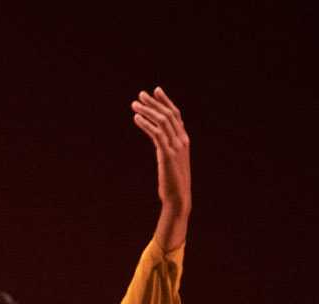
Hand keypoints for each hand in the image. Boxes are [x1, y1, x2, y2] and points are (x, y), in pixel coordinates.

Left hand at [132, 88, 189, 251]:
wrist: (178, 197)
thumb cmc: (172, 181)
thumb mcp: (171, 160)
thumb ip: (167, 146)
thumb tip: (161, 138)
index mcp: (184, 139)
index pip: (176, 115)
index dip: (166, 101)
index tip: (155, 91)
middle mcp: (182, 139)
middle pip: (169, 114)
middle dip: (154, 103)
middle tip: (140, 95)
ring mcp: (176, 146)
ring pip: (163, 122)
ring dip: (147, 111)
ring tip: (134, 105)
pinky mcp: (167, 154)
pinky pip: (156, 134)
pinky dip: (146, 124)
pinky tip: (136, 119)